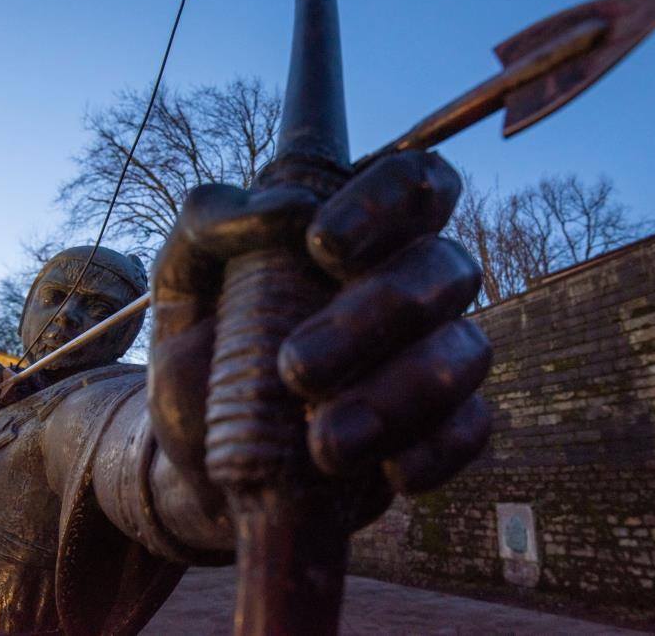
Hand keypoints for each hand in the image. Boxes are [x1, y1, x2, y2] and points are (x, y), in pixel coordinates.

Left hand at [149, 151, 490, 514]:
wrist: (210, 475)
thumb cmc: (206, 363)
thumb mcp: (181, 286)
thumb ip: (208, 223)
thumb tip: (286, 207)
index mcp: (358, 237)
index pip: (417, 180)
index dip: (388, 199)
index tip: (321, 245)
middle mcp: (410, 285)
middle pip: (447, 266)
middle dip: (375, 316)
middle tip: (295, 369)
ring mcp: (434, 356)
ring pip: (467, 349)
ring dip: (396, 396)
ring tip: (325, 446)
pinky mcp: (444, 427)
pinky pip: (473, 428)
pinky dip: (434, 451)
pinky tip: (386, 473)